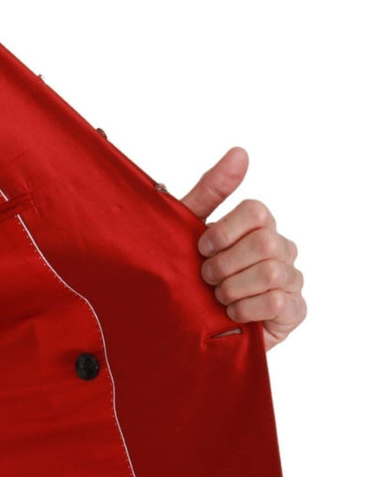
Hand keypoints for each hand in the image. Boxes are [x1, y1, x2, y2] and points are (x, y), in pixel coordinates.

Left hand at [176, 146, 305, 350]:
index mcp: (257, 226)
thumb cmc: (187, 272)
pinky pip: (278, 303)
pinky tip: (232, 314)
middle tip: (206, 277)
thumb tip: (240, 151)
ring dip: (232, 289)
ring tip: (216, 297)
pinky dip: (246, 310)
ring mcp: (291, 279)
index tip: (200, 248)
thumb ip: (211, 190)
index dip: (224, 231)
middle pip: (264, 243)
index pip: (256, 211)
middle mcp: (280, 248)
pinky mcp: (294, 310)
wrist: (183, 324)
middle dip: (224, 265)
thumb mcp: (187, 229)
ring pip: (271, 274)